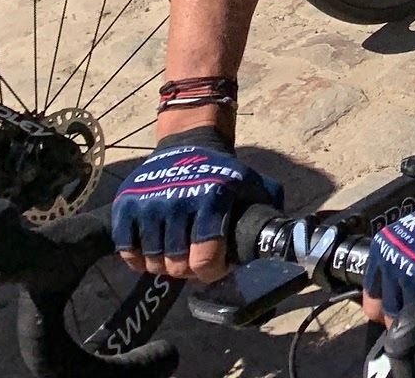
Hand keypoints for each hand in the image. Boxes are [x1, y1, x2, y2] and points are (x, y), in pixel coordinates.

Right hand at [111, 132, 281, 281]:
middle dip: (188, 269)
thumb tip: (289, 240)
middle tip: (194, 259)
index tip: (214, 266)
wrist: (188, 143)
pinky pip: (127, 252)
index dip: (210, 272)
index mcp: (212, 197)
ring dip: (165, 264)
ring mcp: (148, 203)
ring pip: (152, 262)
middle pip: (176, 266)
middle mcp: (177, 199)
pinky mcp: (124, 206)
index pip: (204, 260)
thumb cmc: (223, 172)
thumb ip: (268, 209)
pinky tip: (153, 248)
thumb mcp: (251, 184)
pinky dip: (139, 258)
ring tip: (177, 252)